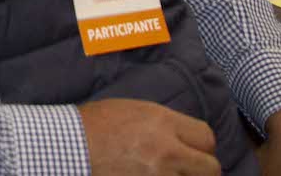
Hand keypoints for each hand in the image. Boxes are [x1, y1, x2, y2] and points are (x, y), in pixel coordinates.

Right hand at [79, 98, 218, 174]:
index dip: (202, 145)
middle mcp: (167, 150)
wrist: (69, 145)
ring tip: (169, 173)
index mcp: (162, 122)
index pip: (207, 138)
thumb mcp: (134, 111)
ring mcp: (159, 175)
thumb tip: (187, 138)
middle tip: (189, 168)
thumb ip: (165, 124)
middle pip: (211, 167)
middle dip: (202, 169)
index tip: (193, 150)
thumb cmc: (96, 124)